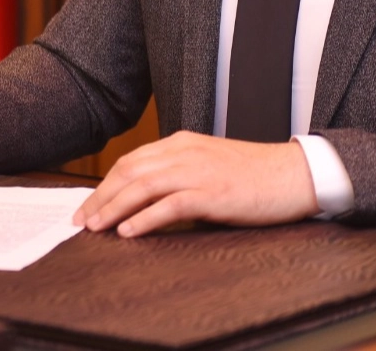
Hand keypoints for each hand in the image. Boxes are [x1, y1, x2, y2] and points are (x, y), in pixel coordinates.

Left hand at [74, 131, 317, 236]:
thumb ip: (180, 175)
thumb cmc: (254, 176)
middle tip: (82, 220)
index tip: (89, 205)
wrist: (294, 174)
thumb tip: (146, 202)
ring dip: (114, 208)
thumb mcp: (209, 166)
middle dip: (101, 196)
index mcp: (182, 143)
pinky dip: (145, 218)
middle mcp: (185, 152)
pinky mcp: (211, 192)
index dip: (106, 184)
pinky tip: (129, 232)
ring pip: (143, 186)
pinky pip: (169, 205)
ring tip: (97, 228)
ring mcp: (198, 170)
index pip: (133, 161)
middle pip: (130, 171)